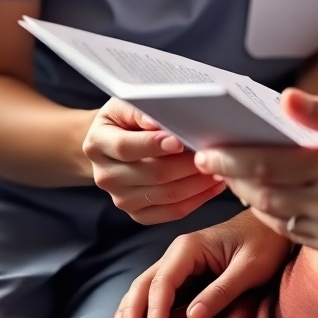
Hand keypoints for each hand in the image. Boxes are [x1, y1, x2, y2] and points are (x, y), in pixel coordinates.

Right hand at [83, 98, 225, 223]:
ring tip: (219, 168)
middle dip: (185, 165)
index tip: (179, 140)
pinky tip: (213, 186)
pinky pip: (170, 213)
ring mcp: (121, 198)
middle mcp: (106, 175)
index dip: (153, 145)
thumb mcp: (125, 104)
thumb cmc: (125, 119)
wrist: (113, 143)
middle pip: (150, 174)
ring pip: (165, 195)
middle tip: (211, 154)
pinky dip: (196, 200)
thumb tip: (157, 120)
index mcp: (98, 144)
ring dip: (196, 183)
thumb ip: (140, 111)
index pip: (126, 148)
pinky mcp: (137, 213)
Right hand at [108, 209, 291, 317]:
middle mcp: (179, 251)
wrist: (271, 227)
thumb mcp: (249, 268)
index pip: (163, 281)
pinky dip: (141, 306)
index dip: (154, 310)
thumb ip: (222, 291)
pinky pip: (156, 289)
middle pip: (145, 283)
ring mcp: (179, 261)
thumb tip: (192, 316)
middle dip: (130, 312)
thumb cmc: (264, 243)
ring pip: (145, 286)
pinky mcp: (185, 271)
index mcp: (191, 246)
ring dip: (129, 310)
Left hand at [195, 89, 317, 264]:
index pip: (270, 163)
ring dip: (249, 196)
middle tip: (211, 159)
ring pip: (273, 216)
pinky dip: (273, 215)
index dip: (232, 158)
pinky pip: (291, 234)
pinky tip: (267, 197)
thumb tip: (285, 99)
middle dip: (232, 176)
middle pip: (263, 192)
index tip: (207, 150)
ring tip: (234, 175)